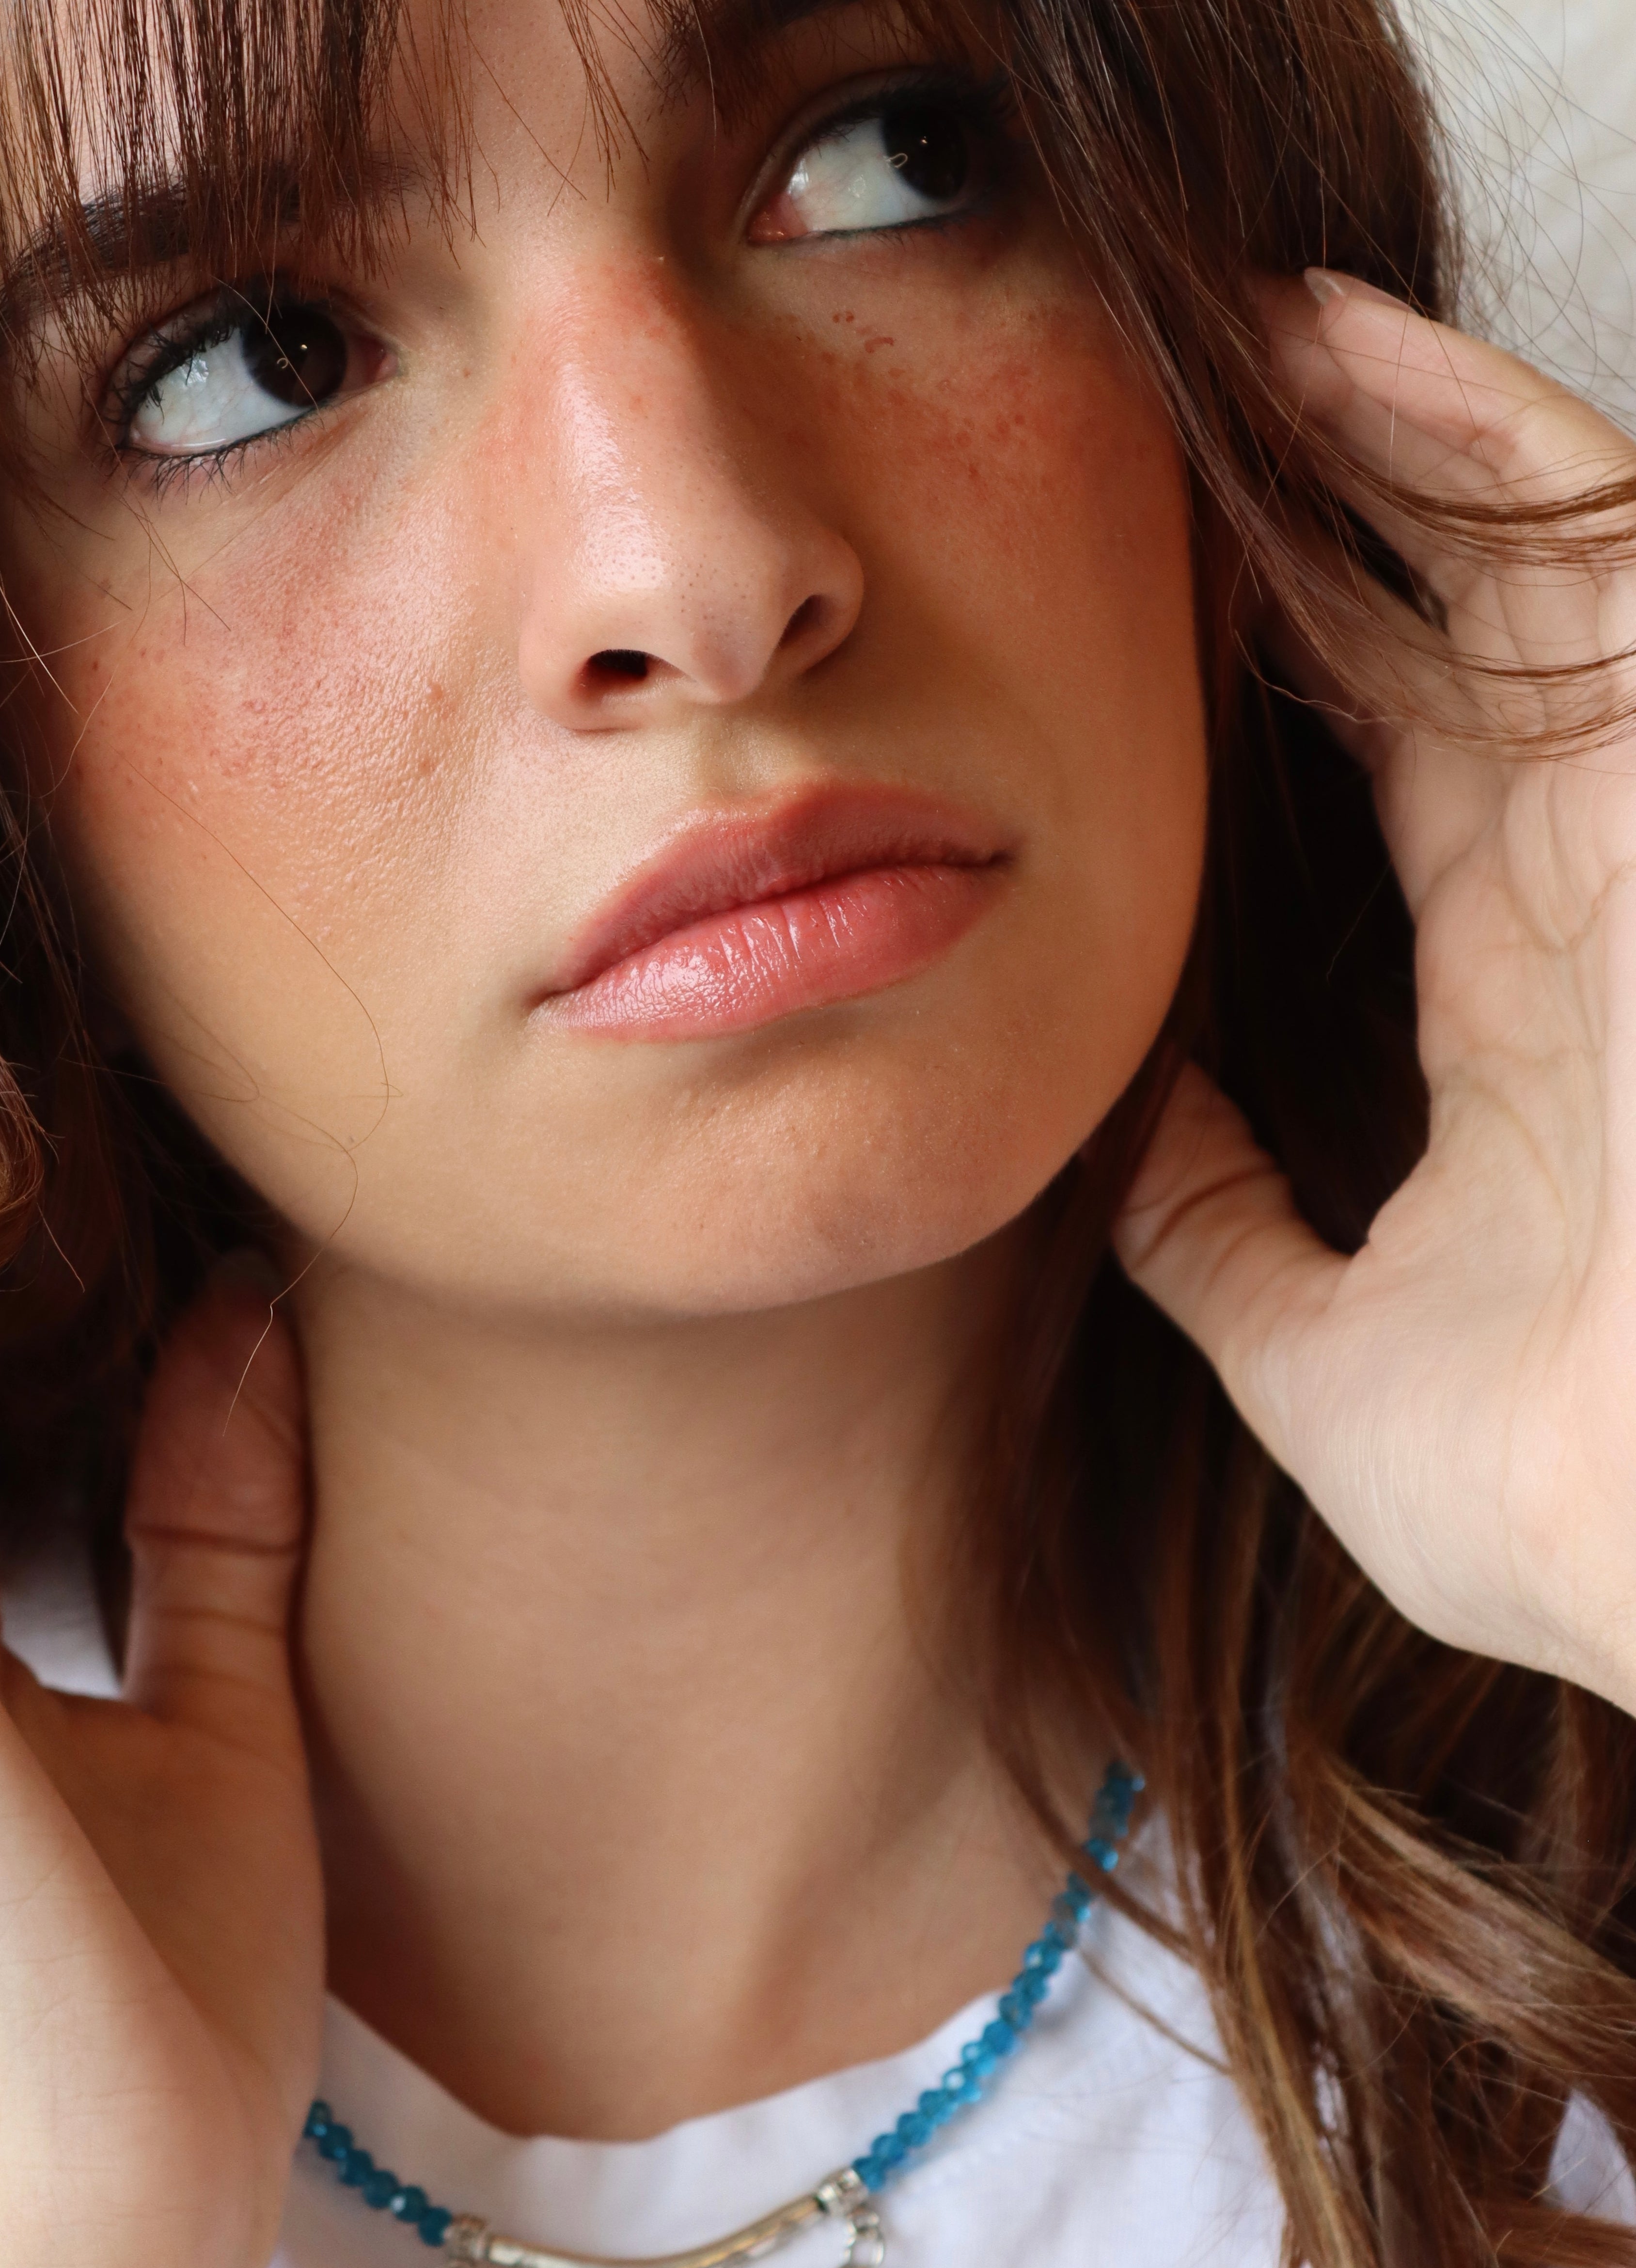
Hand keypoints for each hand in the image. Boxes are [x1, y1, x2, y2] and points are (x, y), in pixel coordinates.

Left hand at [1116, 271, 1635, 1710]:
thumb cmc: (1564, 1497)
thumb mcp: (1326, 1353)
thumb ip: (1221, 1237)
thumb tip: (1114, 1135)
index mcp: (1522, 1012)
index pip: (1409, 796)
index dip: (1305, 688)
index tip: (1166, 617)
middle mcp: (1595, 894)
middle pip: (1456, 656)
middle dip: (1343, 536)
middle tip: (1186, 443)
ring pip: (1522, 561)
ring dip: (1391, 440)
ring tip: (1248, 335)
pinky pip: (1591, 542)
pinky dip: (1480, 439)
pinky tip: (1347, 354)